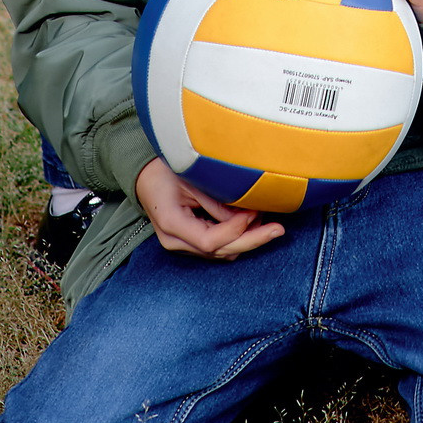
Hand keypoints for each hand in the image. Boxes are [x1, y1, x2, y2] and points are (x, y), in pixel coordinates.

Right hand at [135, 157, 285, 257]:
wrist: (144, 175)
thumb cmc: (165, 169)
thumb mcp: (191, 178)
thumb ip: (217, 200)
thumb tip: (249, 216)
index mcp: (171, 224)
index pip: (210, 240)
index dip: (236, 229)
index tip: (255, 212)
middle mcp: (174, 241)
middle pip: (219, 252)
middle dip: (252, 242)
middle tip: (278, 230)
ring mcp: (181, 245)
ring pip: (220, 253)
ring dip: (246, 240)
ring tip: (269, 222)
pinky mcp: (189, 242)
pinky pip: (217, 247)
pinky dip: (236, 237)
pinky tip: (253, 223)